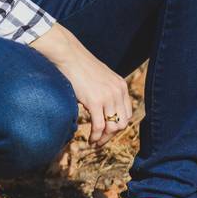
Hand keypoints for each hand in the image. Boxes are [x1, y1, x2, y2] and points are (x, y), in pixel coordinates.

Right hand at [29, 23, 132, 147]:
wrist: (69, 55)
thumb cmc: (80, 66)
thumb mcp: (101, 78)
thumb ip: (107, 91)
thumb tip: (103, 109)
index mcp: (121, 86)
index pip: (127, 114)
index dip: (117, 126)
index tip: (107, 132)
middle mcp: (118, 91)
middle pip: (122, 123)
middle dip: (111, 135)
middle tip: (101, 141)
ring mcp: (107, 97)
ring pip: (112, 128)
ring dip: (104, 139)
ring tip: (95, 142)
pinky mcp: (95, 101)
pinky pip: (99, 127)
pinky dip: (96, 137)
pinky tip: (90, 139)